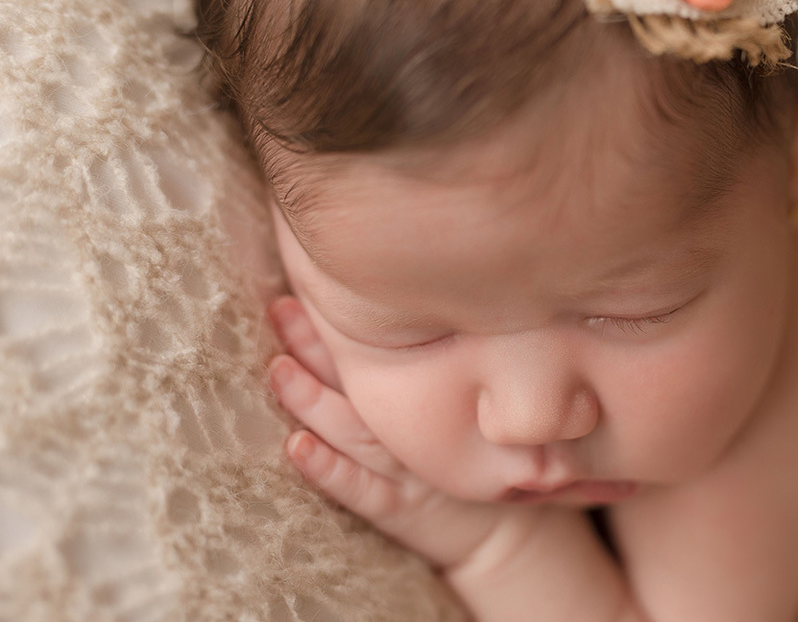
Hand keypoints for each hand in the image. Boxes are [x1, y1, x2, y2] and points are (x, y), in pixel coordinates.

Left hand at [266, 296, 520, 570]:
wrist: (503, 529)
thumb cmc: (478, 457)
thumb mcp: (468, 402)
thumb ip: (433, 363)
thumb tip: (414, 295)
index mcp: (425, 395)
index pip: (379, 352)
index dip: (343, 321)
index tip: (313, 283)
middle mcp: (412, 426)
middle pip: (360, 379)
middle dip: (317, 344)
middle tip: (282, 307)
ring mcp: (403, 468)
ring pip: (352, 428)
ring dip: (312, 398)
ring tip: (278, 368)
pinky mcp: (397, 508)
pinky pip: (359, 488)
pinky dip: (326, 469)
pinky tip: (297, 448)